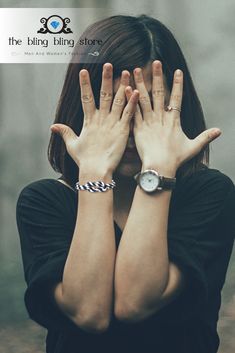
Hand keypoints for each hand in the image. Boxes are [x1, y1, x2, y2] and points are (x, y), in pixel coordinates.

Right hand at [50, 63, 138, 173]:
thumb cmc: (85, 160)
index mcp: (89, 121)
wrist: (96, 170)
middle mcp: (101, 119)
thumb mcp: (72, 145)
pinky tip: (137, 91)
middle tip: (109, 64)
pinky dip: (133, 102)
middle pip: (103, 94)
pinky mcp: (123, 131)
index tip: (84, 71)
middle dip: (106, 79)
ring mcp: (112, 124)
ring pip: (118, 101)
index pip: (86, 98)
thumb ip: (65, 133)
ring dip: (122, 86)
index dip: (85, 84)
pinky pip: (129, 114)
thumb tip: (53, 126)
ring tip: (126, 72)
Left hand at [129, 60, 220, 174]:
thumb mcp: (193, 147)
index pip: (176, 98)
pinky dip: (130, 100)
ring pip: (143, 99)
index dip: (177, 84)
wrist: (159, 168)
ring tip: (134, 70)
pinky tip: (127, 89)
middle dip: (157, 77)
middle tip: (155, 62)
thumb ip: (205, 137)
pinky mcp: (138, 128)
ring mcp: (148, 122)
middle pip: (158, 93)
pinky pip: (133, 111)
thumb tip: (219, 131)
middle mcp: (160, 118)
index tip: (178, 71)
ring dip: (139, 84)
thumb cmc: (176, 159)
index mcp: (173, 120)